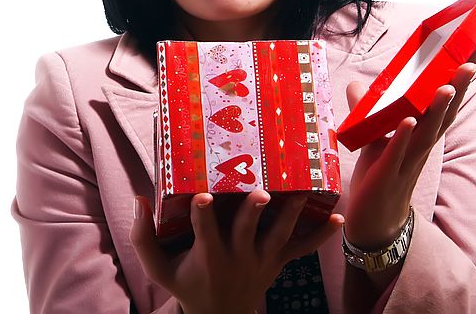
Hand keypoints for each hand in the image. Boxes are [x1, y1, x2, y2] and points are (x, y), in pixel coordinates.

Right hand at [130, 190, 342, 313]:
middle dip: (253, 210)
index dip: (203, 213)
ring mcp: (261, 258)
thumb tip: (138, 199)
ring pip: (279, 234)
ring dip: (290, 213)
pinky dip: (321, 236)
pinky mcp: (278, 261)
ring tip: (301, 191)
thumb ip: (143, 237)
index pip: (204, 229)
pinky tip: (336, 218)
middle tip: (260, 192)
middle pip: (247, 229)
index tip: (204, 196)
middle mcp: (237, 255)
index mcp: (208, 254)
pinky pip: (302, 249)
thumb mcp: (159, 269)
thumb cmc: (187, 283)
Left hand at [342, 46, 475, 250]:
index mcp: (421, 135)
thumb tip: (358, 85)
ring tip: (446, 87)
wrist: (374, 221)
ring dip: (436, 110)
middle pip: (443, 115)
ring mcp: (405, 161)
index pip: (444, 105)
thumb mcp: (374, 138)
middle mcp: (419, 147)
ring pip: (425, 133)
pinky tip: (407, 121)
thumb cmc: (380, 175)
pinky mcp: (386, 175)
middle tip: (471, 63)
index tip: (474, 56)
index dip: (459, 82)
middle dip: (457, 89)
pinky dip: (401, 137)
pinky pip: (396, 154)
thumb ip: (366, 110)